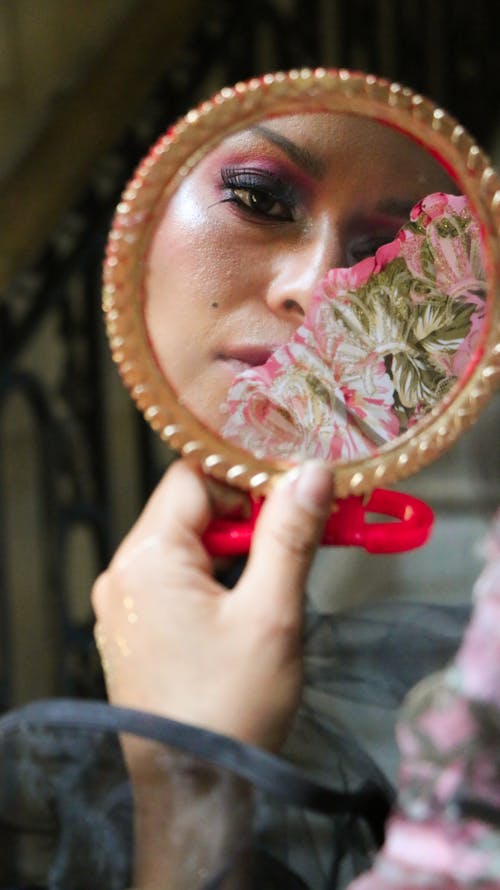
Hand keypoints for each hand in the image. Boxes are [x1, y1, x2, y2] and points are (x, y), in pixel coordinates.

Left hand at [92, 459, 332, 750]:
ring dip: (241, 548)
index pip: (194, 478)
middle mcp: (124, 574)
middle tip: (307, 527)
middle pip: (192, 511)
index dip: (247, 476)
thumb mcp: (271, 615)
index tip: (297, 489)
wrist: (195, 792)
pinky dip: (220, 579)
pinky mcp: (138, 631)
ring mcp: (126, 605)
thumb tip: (312, 474)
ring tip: (287, 568)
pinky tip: (255, 599)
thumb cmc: (230, 710)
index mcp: (146, 559)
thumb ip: (290, 536)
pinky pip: (180, 581)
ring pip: (190, 546)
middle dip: (253, 514)